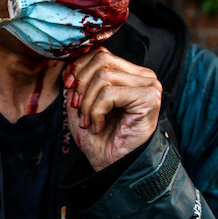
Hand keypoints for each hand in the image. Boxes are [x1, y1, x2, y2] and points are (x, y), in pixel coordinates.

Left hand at [63, 46, 161, 171]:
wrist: (112, 165)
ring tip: (88, 122)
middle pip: (101, 60)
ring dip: (88, 103)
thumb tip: (69, 65)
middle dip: (82, 85)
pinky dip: (96, 111)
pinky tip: (99, 126)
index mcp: (129, 72)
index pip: (100, 53)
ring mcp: (149, 85)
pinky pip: (110, 93)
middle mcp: (143, 75)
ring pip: (104, 77)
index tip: (68, 87)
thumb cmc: (99, 137)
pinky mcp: (149, 98)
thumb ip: (77, 80)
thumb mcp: (81, 102)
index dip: (79, 67)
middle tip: (77, 109)